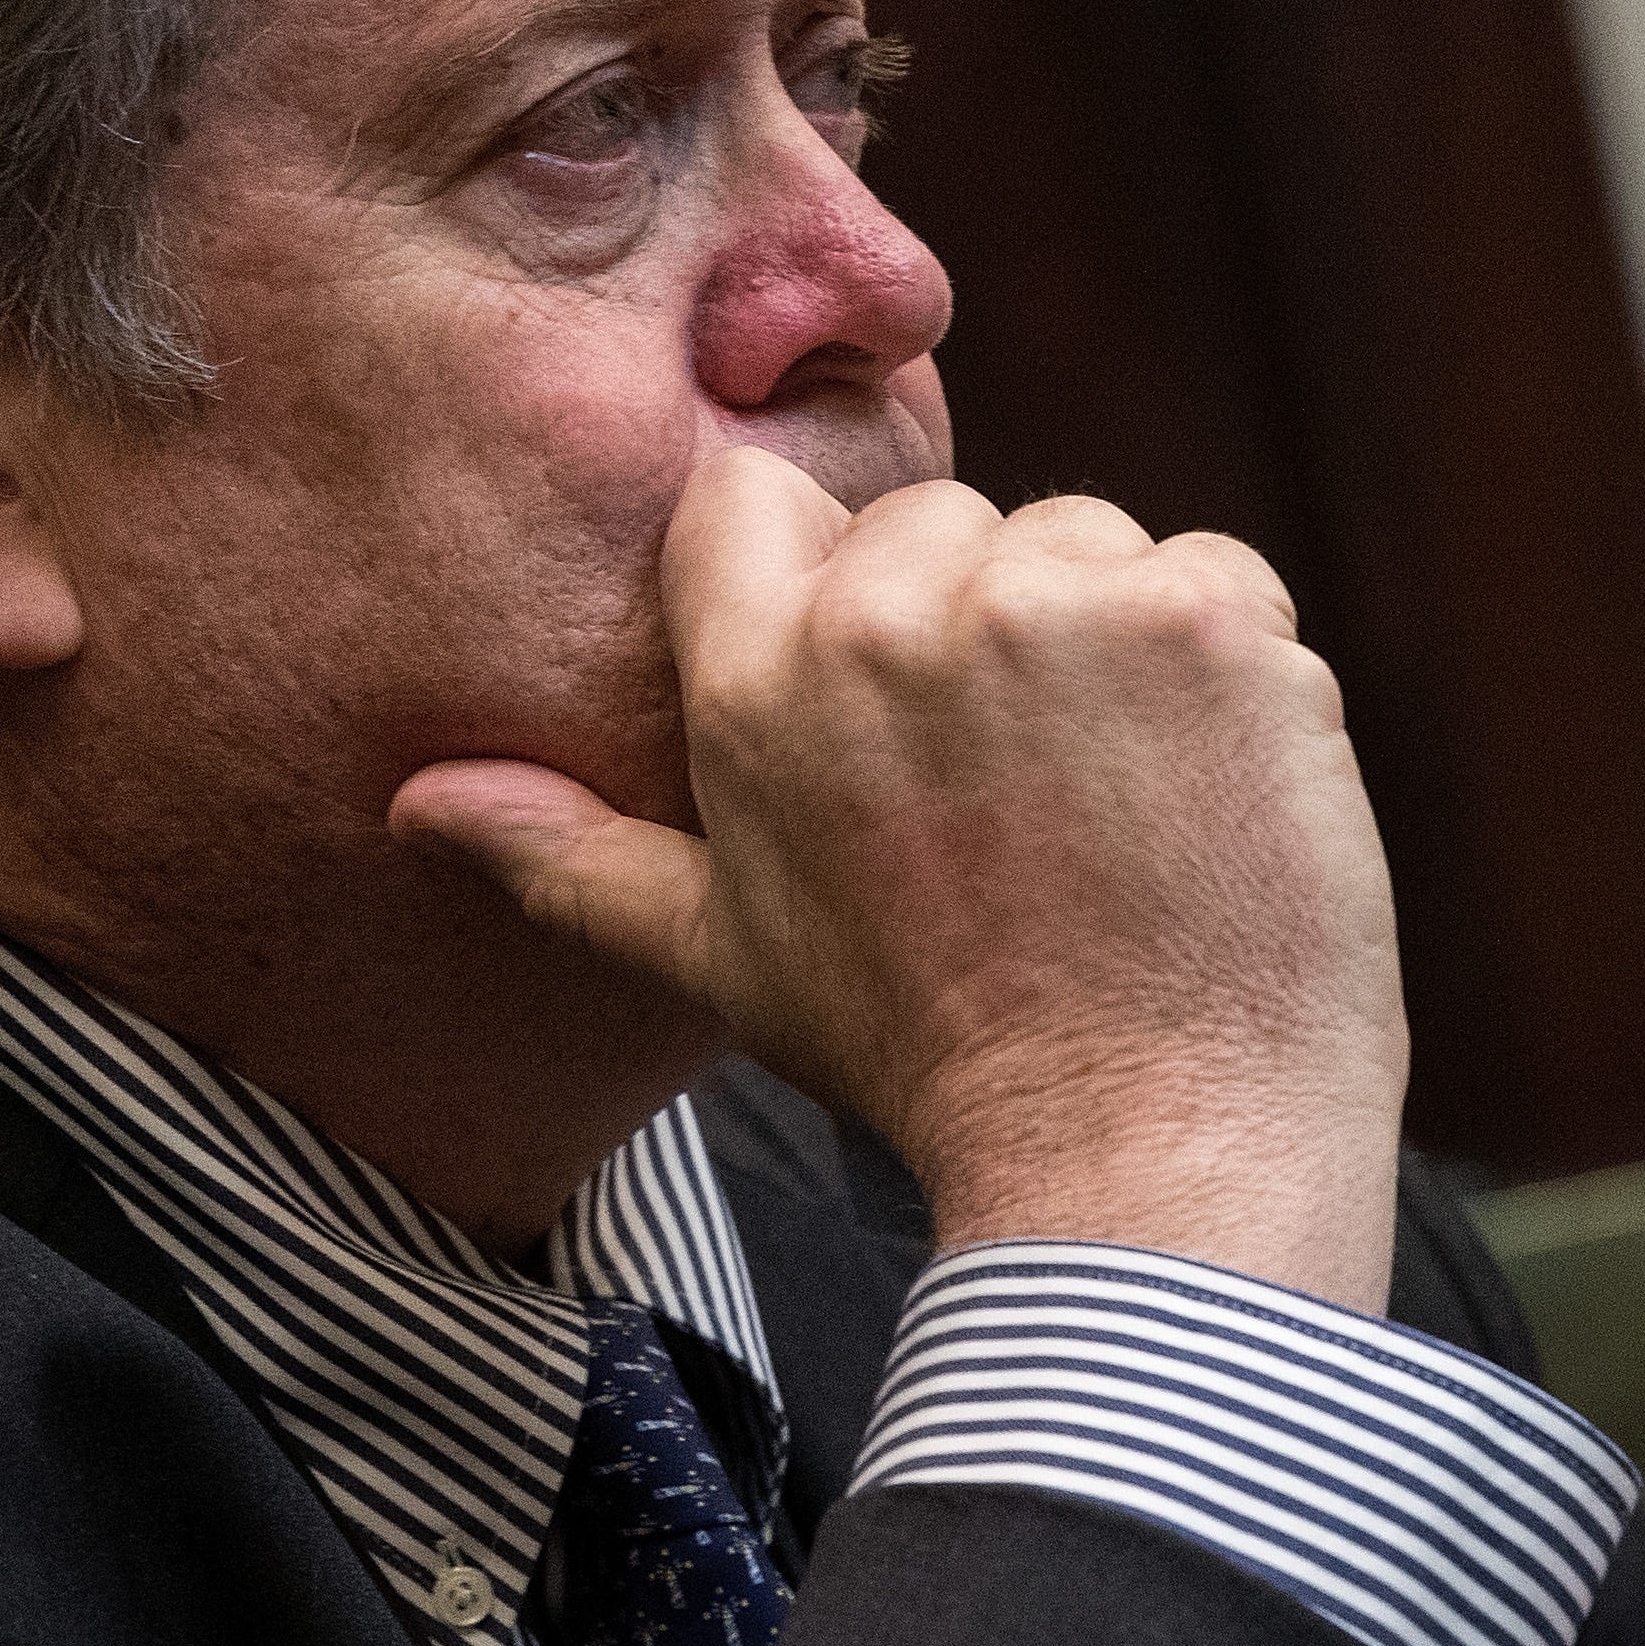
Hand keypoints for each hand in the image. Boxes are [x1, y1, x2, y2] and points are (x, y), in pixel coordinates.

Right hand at [390, 446, 1408, 1310]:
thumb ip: (566, 856)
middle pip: (934, 521)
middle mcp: (892, 616)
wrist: (1147, 1148)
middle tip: (1009, 791)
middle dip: (975, 623)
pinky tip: (1200, 789)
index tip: (876, 676)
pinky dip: (1224, 665)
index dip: (819, 570)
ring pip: (1078, 538)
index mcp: (757, 681)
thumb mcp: (720, 954)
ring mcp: (1057, 606)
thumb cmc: (927, 1053)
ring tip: (1107, 800)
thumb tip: (419, 805)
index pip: (752, 497)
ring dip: (1105, 637)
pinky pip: (1214, 573)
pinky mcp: (1203, 616)